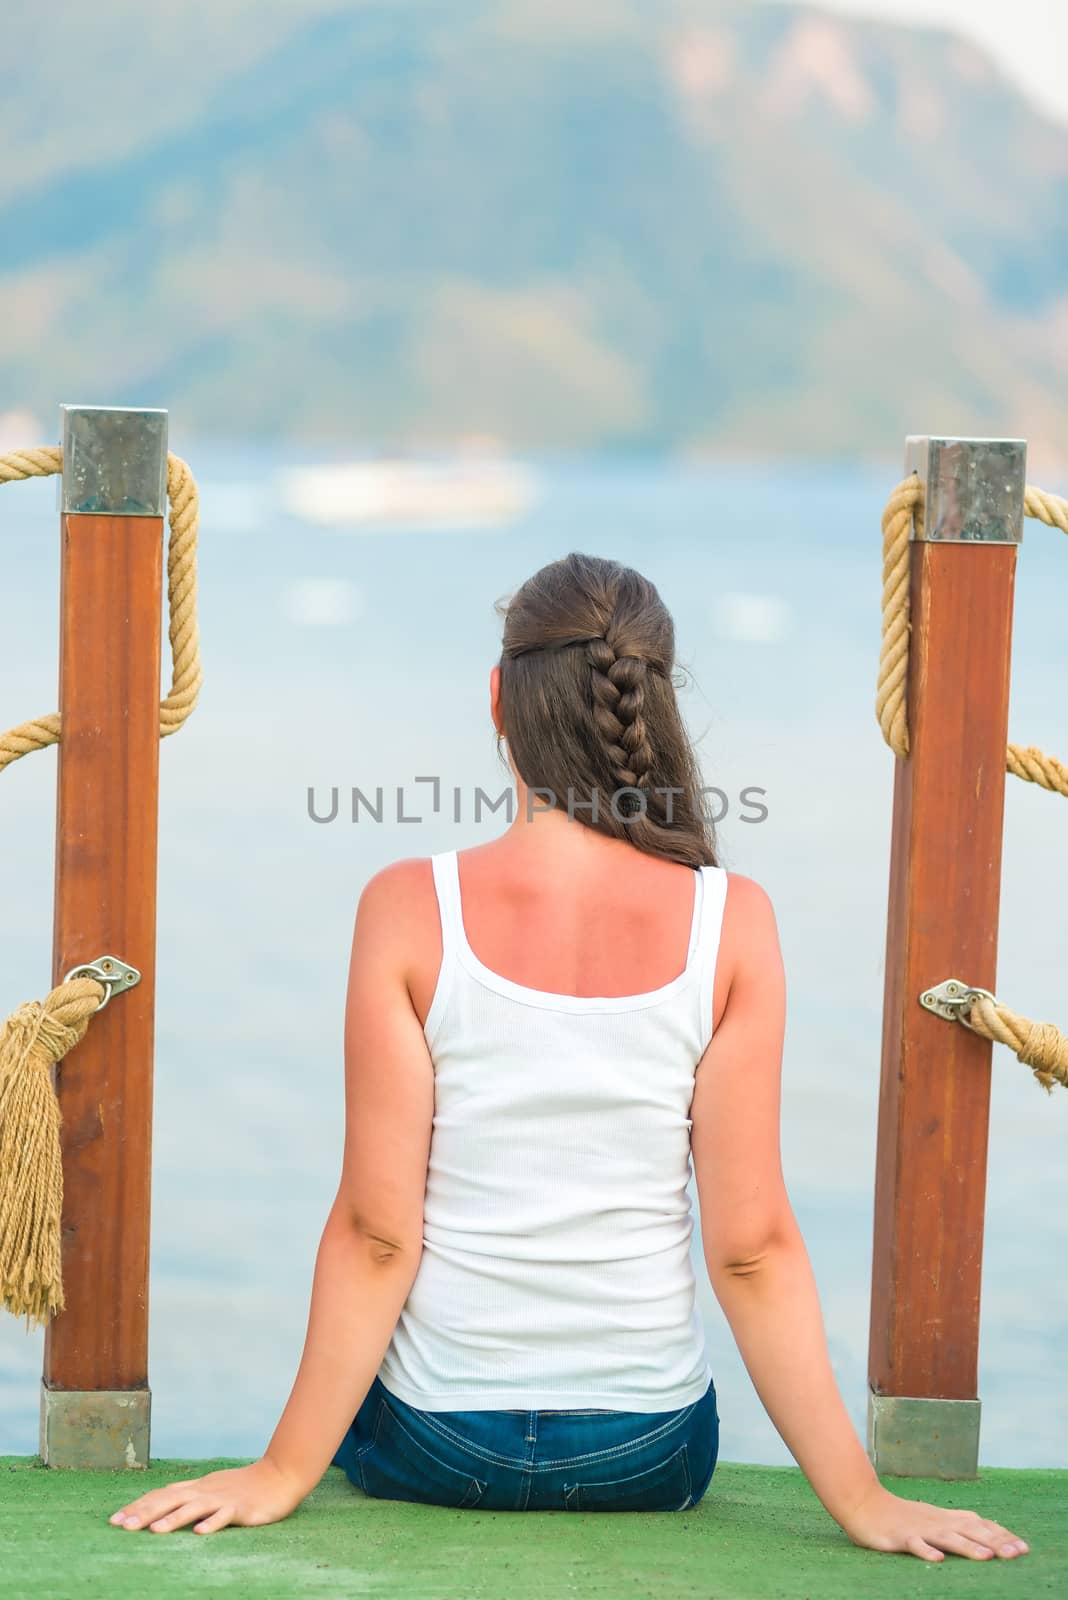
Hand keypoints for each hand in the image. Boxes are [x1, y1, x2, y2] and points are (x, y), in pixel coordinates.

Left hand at [107, 1456, 304, 1535]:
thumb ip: (189, 1497)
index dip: (138, 1506)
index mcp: (197, 1487)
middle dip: (144, 1513)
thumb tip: (161, 1507)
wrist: (279, 1476)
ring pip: (194, 1507)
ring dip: (173, 1519)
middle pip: (170, 1500)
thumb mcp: (212, 1489)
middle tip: (120, 1526)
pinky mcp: (240, 1508)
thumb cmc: (244, 1487)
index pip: (161, 1495)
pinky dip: (211, 1523)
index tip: (115, 1519)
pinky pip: (224, 1516)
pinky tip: (199, 1533)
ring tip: (153, 1531)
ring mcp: (222, 1498)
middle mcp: (205, 1490)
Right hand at [840, 1483, 1029, 1562]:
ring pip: (946, 1537)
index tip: (1023, 1548)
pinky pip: (914, 1545)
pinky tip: (937, 1560)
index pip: (980, 1525)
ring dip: (967, 1547)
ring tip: (986, 1557)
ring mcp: (919, 1528)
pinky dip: (926, 1551)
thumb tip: (988, 1529)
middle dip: (995, 1542)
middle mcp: (937, 1521)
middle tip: (1017, 1555)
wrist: (864, 1504)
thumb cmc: (901, 1516)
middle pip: (970, 1530)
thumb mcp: (933, 1518)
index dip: (1002, 1536)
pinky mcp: (900, 1537)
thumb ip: (958, 1524)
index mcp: (946, 1517)